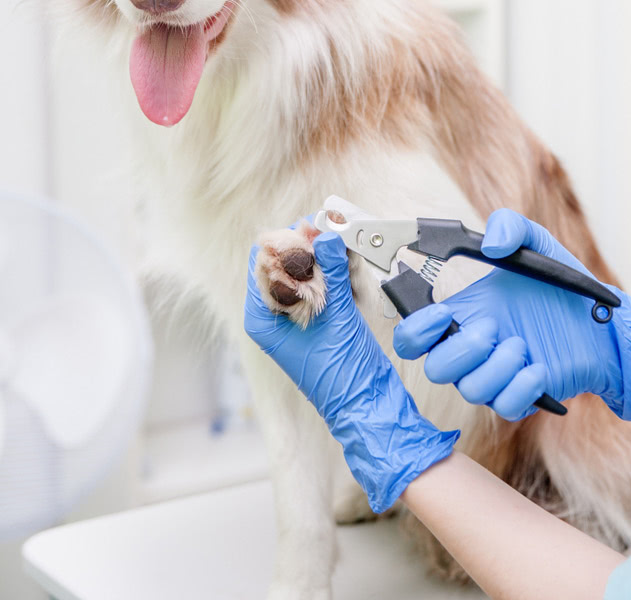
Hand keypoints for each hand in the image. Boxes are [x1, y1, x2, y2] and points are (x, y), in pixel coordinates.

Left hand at [245, 226, 458, 512]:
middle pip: (287, 262)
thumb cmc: (342, 373)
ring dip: (329, 258)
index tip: (315, 226)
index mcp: (262, 317)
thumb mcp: (336, 314)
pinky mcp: (320, 316)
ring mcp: (297, 314)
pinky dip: (339, 272)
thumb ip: (331, 271)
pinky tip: (352, 266)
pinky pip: (325, 283)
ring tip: (347, 250)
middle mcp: (274, 314)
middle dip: (313, 247)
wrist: (368, 404)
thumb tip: (326, 234)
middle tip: (336, 231)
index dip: (288, 240)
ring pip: (309, 270)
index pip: (263, 262)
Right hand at [393, 209, 630, 421]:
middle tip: (491, 329)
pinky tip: (539, 368)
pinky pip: (504, 406)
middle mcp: (472, 348)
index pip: (413, 336)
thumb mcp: (538, 243)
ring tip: (522, 345)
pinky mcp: (522, 395)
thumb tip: (490, 245)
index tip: (443, 314)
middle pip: (434, 369)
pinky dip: (519, 389)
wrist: (604, 324)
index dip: (414, 331)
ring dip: (495, 368)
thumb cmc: (562, 287)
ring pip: (470, 390)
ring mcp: (496, 374)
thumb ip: (510, 227)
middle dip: (459, 351)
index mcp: (463, 313)